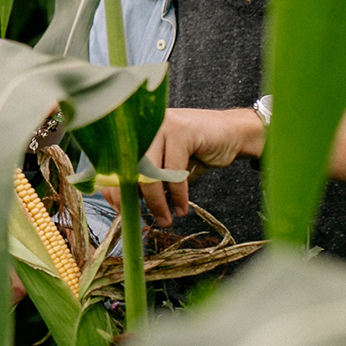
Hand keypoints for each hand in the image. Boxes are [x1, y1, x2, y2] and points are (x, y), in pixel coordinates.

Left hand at [101, 107, 262, 225]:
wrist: (231, 133)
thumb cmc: (196, 153)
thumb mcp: (166, 168)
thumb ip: (147, 180)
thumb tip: (126, 204)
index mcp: (136, 134)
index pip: (114, 165)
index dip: (113, 190)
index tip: (121, 212)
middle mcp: (145, 127)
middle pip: (129, 169)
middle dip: (133, 199)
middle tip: (142, 220)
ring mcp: (162, 125)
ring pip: (150, 172)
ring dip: (157, 202)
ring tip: (166, 220)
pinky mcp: (181, 130)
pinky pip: (174, 171)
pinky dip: (178, 195)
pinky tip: (182, 208)